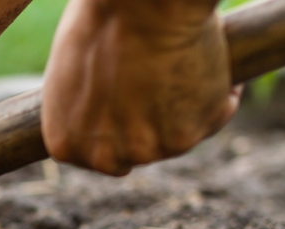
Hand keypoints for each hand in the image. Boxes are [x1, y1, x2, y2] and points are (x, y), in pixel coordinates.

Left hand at [42, 0, 239, 175]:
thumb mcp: (69, 72)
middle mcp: (103, 158)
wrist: (142, 6)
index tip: (129, 101)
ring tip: (181, 65)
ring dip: (183, 108)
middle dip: (148, 124)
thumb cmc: (100, 22)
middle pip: (136, 149)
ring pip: (176, 135)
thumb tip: (100, 111)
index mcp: (65, 144)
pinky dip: (219, 93)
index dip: (117, 125)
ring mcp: (147, 151)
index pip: (97, 152)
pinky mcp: (190, 135)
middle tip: (157, 84)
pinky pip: (214, 116)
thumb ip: (81, 107)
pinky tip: (206, 61)